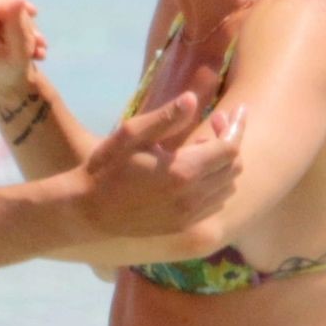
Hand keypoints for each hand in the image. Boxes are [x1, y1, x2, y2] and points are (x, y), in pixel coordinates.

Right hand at [82, 95, 245, 237]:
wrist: (89, 211)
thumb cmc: (107, 167)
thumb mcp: (131, 135)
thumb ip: (165, 118)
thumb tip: (193, 99)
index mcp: (182, 170)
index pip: (230, 147)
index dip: (236, 126)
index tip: (235, 110)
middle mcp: (192, 196)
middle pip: (234, 167)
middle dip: (230, 142)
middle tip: (214, 124)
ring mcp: (189, 215)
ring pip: (227, 187)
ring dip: (223, 166)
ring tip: (200, 149)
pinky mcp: (183, 226)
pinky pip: (214, 205)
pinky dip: (215, 186)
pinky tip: (194, 174)